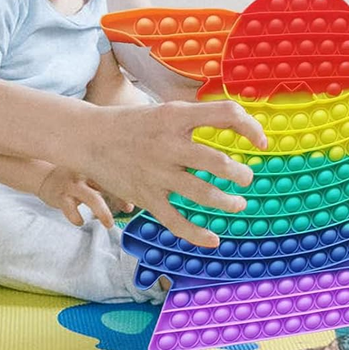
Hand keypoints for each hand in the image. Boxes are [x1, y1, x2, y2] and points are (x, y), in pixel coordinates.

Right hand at [37, 166, 123, 229]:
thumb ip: (107, 190)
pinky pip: (71, 209)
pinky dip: (77, 218)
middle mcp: (85, 175)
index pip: (114, 178)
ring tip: (109, 224)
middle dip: (119, 198)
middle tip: (128, 209)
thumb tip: (129, 206)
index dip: (125, 191)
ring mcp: (73, 185)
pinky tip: (79, 221)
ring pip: (91, 198)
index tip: (132, 204)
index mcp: (94, 169)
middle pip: (107, 185)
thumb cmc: (72, 180)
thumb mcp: (90, 180)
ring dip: (103, 212)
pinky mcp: (61, 196)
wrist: (44, 176)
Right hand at [77, 99, 267, 248]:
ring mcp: (158, 173)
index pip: (225, 114)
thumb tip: (234, 123)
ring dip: (228, 203)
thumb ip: (194, 119)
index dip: (250, 127)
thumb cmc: (132, 123)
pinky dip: (199, 235)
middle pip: (219, 162)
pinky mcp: (147, 197)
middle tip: (245, 178)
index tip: (260, 141)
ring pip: (205, 194)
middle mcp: (169, 144)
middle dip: (241, 174)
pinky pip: (177, 222)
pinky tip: (214, 239)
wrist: (88, 138)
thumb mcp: (164, 110)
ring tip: (237, 204)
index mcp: (176, 116)